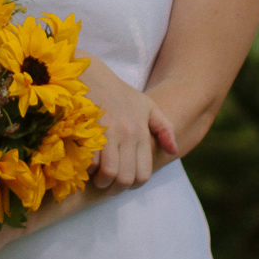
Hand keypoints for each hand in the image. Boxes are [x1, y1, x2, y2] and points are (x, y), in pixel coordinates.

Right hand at [82, 57, 178, 190]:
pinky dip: (87, 167)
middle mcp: (127, 133)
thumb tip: (174, 150)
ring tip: (95, 176)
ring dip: (100, 181)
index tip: (121, 181)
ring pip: (109, 173)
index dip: (132, 184)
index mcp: (141, 131)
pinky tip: (84, 161)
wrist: (89, 70)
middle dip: (114, 188)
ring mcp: (107, 130)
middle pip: (125, 178)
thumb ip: (163, 128)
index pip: (142, 174)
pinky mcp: (87, 127)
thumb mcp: (146, 104)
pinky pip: (90, 161)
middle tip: (106, 183)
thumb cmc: (117, 91)